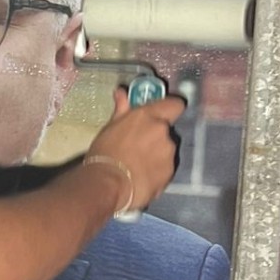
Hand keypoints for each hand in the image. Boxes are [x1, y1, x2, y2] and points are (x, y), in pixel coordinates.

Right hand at [87, 86, 185, 210]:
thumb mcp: (109, 129)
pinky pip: (164, 169)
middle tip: (137, 147)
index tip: (160, 113)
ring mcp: (168, 154)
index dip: (169, 108)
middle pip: (166, 131)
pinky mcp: (169, 174)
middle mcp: (164, 132)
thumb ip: (122, 110)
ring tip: (137, 166)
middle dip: (155, 137)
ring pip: (166, 151)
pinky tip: (141, 178)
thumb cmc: (104, 154)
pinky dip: (156, 172)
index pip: (175, 105)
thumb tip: (121, 93)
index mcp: (149, 117)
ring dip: (156, 155)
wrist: (108, 185)